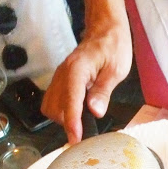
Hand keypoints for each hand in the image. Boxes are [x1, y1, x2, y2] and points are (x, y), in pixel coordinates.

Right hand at [42, 25, 131, 142]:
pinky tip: (77, 115)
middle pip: (56, 107)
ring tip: (82, 126)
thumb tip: (95, 111)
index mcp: (77, 69)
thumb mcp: (116, 69)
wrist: (105, 29)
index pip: (70, 100)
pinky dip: (61, 112)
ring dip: (63, 119)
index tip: (75, 139)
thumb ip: (104, 90)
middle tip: (86, 134)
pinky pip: (53, 101)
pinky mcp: (60, 81)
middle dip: (68, 123)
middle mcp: (63, 73)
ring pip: (51, 106)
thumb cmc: (114, 46)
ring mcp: (60, 77)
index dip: (72, 122)